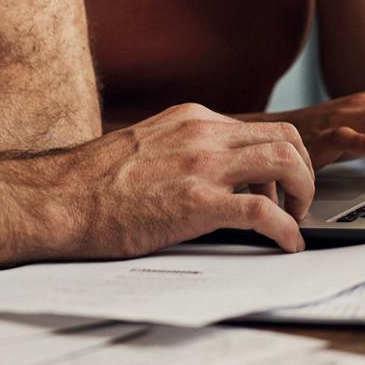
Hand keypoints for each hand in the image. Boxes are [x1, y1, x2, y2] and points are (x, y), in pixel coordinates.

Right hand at [57, 103, 314, 255]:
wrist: (60, 198)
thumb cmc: (94, 183)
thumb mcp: (148, 147)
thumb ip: (184, 150)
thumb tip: (210, 175)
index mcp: (192, 119)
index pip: (261, 127)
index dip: (282, 159)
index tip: (279, 186)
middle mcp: (202, 133)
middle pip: (285, 138)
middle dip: (303, 172)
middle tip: (297, 203)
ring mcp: (201, 165)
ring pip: (284, 162)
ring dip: (302, 194)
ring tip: (294, 222)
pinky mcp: (196, 202)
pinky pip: (262, 211)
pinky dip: (286, 229)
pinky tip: (287, 244)